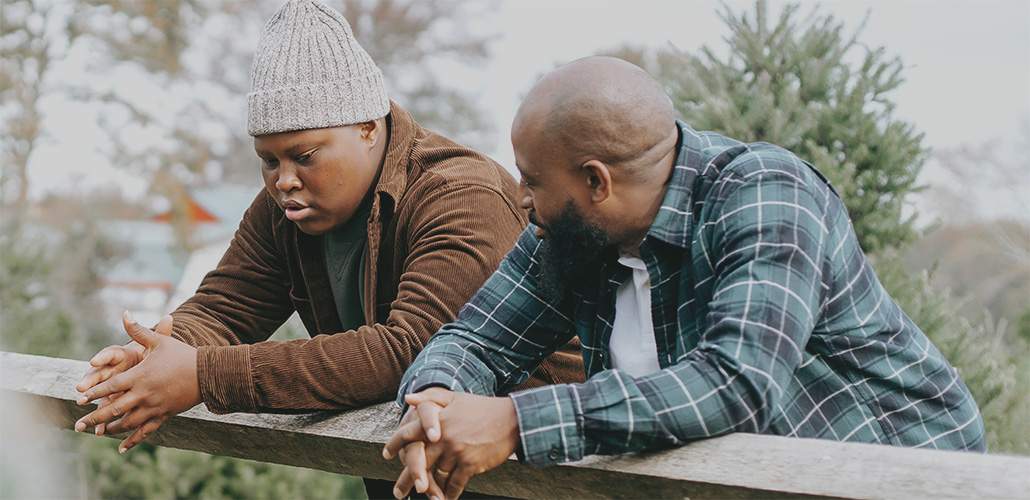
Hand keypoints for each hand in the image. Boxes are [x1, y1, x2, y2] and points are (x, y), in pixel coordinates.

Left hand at [75, 311, 200, 452]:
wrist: (208, 373)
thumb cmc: (182, 354)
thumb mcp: (160, 341)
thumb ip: (139, 330)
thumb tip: (124, 313)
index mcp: (140, 376)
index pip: (110, 386)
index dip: (94, 393)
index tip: (79, 399)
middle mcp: (144, 394)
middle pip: (114, 409)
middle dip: (94, 417)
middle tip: (78, 425)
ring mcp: (154, 407)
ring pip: (127, 422)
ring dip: (110, 428)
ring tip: (97, 432)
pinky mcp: (164, 415)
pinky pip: (146, 431)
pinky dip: (133, 440)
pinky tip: (122, 448)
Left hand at [384, 388, 519, 499]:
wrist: (512, 420)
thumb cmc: (482, 408)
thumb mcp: (455, 397)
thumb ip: (430, 397)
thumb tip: (408, 398)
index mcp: (438, 420)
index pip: (409, 433)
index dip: (395, 444)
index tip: (386, 454)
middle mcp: (444, 438)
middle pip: (418, 462)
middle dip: (406, 480)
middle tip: (398, 493)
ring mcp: (457, 453)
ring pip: (437, 476)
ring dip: (430, 489)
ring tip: (424, 496)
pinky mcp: (471, 465)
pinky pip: (455, 484)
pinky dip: (449, 493)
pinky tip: (445, 499)